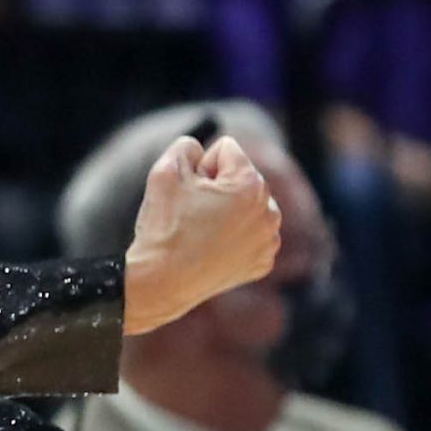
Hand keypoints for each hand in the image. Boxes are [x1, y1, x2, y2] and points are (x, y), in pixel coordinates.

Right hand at [122, 134, 282, 332]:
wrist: (160, 284)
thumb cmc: (163, 227)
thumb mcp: (164, 171)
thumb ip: (185, 146)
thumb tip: (200, 150)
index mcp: (250, 184)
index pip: (225, 150)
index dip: (198, 167)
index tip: (188, 193)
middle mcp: (269, 211)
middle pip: (240, 177)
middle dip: (217, 188)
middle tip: (193, 216)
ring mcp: (268, 240)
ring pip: (247, 205)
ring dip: (228, 210)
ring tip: (203, 233)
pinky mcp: (263, 262)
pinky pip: (250, 233)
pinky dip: (233, 237)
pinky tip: (213, 250)